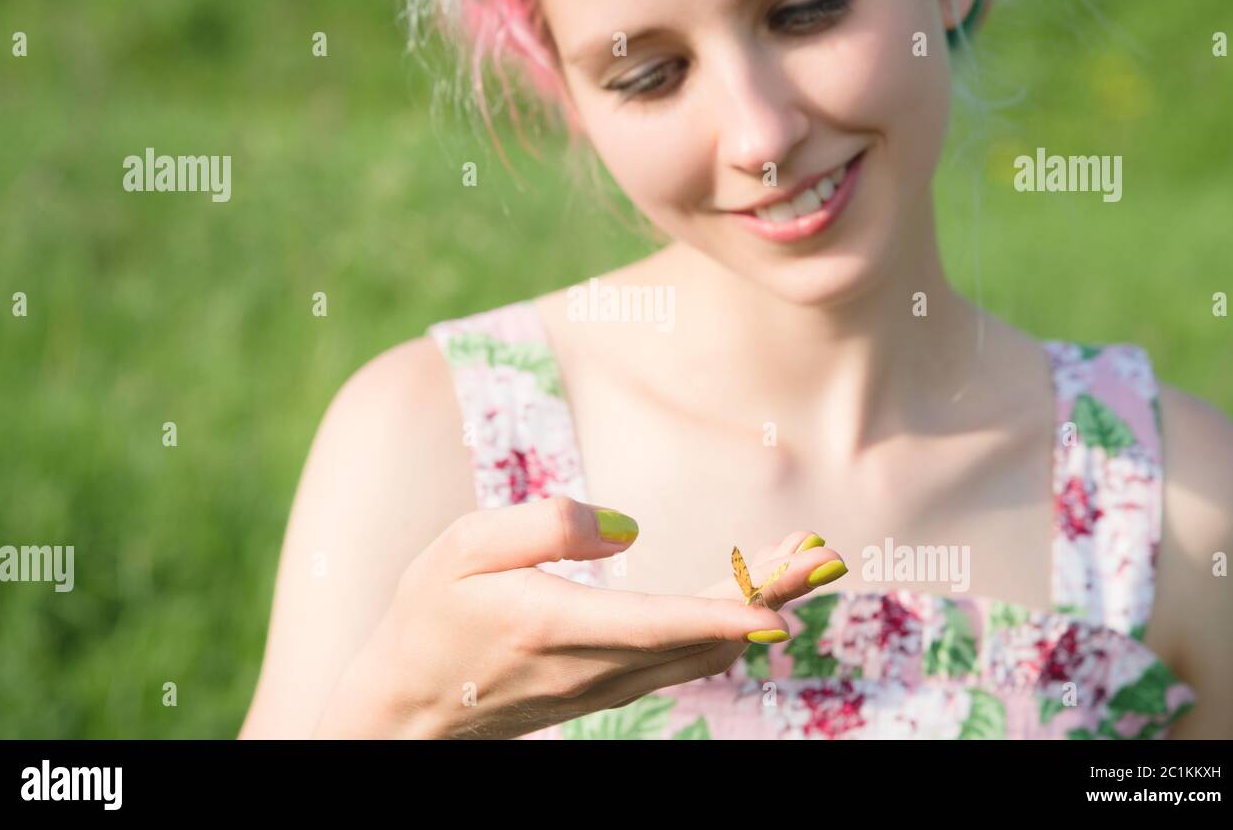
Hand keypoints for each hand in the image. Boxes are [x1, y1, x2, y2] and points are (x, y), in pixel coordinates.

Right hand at [314, 498, 836, 738]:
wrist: (408, 706)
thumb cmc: (429, 615)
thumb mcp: (464, 547)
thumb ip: (546, 525)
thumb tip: (628, 528)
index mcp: (553, 626)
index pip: (658, 623)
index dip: (724, 613)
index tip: (781, 603)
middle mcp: (591, 667)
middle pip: (701, 639)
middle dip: (768, 596)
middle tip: (823, 555)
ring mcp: (602, 687)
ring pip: (700, 653)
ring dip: (754, 609)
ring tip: (799, 563)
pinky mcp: (606, 690)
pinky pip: (681, 662)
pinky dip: (724, 628)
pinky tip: (745, 600)